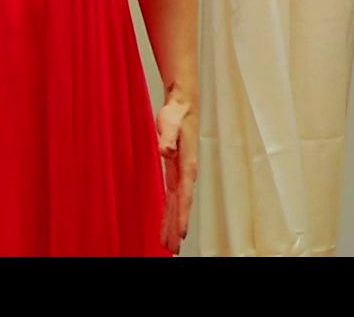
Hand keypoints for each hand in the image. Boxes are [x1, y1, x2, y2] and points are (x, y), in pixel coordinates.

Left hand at [156, 93, 197, 254]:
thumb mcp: (169, 123)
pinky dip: (170, 211)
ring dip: (173, 223)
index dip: (183, 216)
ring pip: (177, 205)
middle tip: (172, 249)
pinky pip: (173, 197)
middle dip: (177, 228)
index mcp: (188, 165)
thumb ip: (167, 137)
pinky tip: (166, 222)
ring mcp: (182, 173)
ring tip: (169, 244)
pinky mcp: (175, 171)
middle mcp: (187, 173)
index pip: (185, 196)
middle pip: (181, 206)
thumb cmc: (177, 113)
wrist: (183, 104)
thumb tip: (165, 150)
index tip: (181, 234)